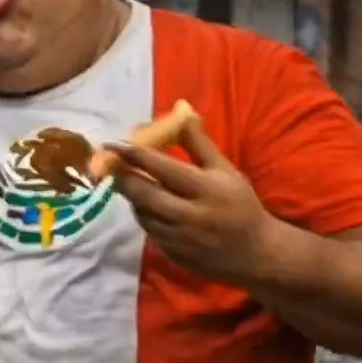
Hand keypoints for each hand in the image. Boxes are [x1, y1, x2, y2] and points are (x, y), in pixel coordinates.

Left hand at [106, 116, 275, 283]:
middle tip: (106, 164)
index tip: (112, 143)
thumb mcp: (223, 170)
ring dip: (130, 195)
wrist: (255, 253)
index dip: (134, 155)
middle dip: (121, 177)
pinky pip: (148, 230)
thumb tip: (180, 108)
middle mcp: (190, 215)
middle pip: (144, 193)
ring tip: (124, 179)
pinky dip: (141, 213)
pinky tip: (142, 202)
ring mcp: (179, 238)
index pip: (162, 168)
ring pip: (141, 213)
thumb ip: (198, 142)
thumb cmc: (239, 204)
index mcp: (206, 189)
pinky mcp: (172, 254)